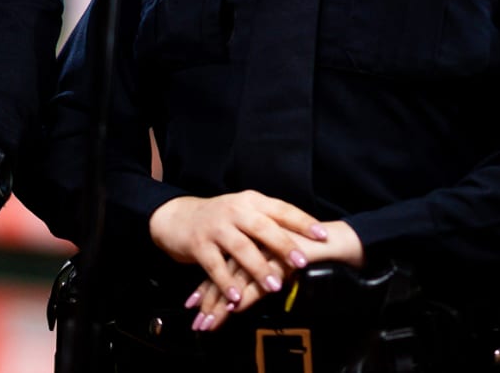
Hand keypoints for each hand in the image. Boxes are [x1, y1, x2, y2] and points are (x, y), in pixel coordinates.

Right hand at [148, 192, 341, 329]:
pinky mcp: (199, 245)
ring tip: (274, 286)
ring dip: (258, 268)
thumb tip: (305, 240)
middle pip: (264, 228)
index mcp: (252, 201)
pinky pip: (215, 266)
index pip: (282, 209)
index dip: (303, 221)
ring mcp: (216, 227)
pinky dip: (226, 283)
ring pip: (241, 248)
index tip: (322, 234)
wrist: (177, 217)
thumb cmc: (220, 219)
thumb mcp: (245, 212)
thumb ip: (269, 223)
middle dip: (284, 246)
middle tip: (302, 262)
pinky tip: (237, 297)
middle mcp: (235, 211)